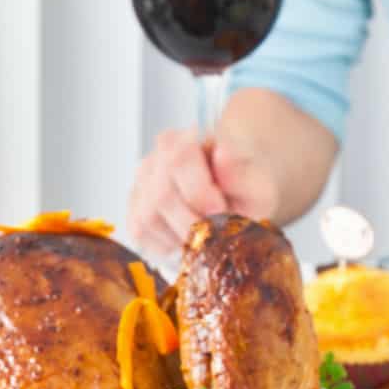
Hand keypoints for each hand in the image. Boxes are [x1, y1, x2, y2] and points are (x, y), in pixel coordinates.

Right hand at [127, 129, 282, 258]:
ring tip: (205, 234)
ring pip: (147, 220)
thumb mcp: (255, 181)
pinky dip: (168, 246)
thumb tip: (222, 153)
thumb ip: (241, 172)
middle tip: (216, 231)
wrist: (231, 196)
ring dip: (181, 237)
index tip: (221, 209)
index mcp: (182, 141)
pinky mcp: (133, 215)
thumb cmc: (242, 188)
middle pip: (160, 197)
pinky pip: (142, 237)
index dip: (200, 193)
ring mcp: (138, 189)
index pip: (178, 161)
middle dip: (192, 223)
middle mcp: (153, 161)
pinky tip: (188, 239)